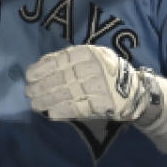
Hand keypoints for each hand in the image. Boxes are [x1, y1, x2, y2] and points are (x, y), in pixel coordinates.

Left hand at [24, 45, 157, 121]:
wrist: (137, 91)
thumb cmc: (108, 72)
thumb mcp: (93, 58)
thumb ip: (71, 59)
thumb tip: (41, 64)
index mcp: (90, 53)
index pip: (61, 60)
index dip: (43, 68)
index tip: (29, 76)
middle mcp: (95, 67)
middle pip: (62, 78)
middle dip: (42, 86)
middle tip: (28, 92)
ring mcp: (101, 86)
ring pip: (68, 93)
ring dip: (48, 100)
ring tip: (35, 104)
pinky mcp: (105, 103)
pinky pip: (80, 107)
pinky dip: (64, 110)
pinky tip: (51, 113)